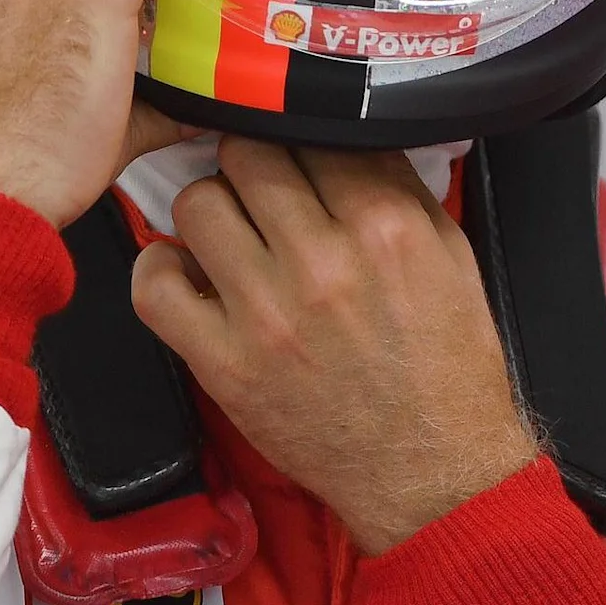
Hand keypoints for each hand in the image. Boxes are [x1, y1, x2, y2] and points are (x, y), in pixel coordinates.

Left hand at [130, 138, 537, 552]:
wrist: (432, 472)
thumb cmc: (446, 369)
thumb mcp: (451, 259)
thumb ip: (400, 192)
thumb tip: (349, 139)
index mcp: (385, 227)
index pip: (313, 132)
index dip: (300, 133)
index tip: (297, 147)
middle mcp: (322, 261)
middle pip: (246, 155)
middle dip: (251, 163)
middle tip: (259, 186)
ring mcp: (266, 313)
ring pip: (195, 205)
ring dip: (210, 211)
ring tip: (229, 232)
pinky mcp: (224, 363)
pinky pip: (154, 287)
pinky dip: (160, 272)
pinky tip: (187, 276)